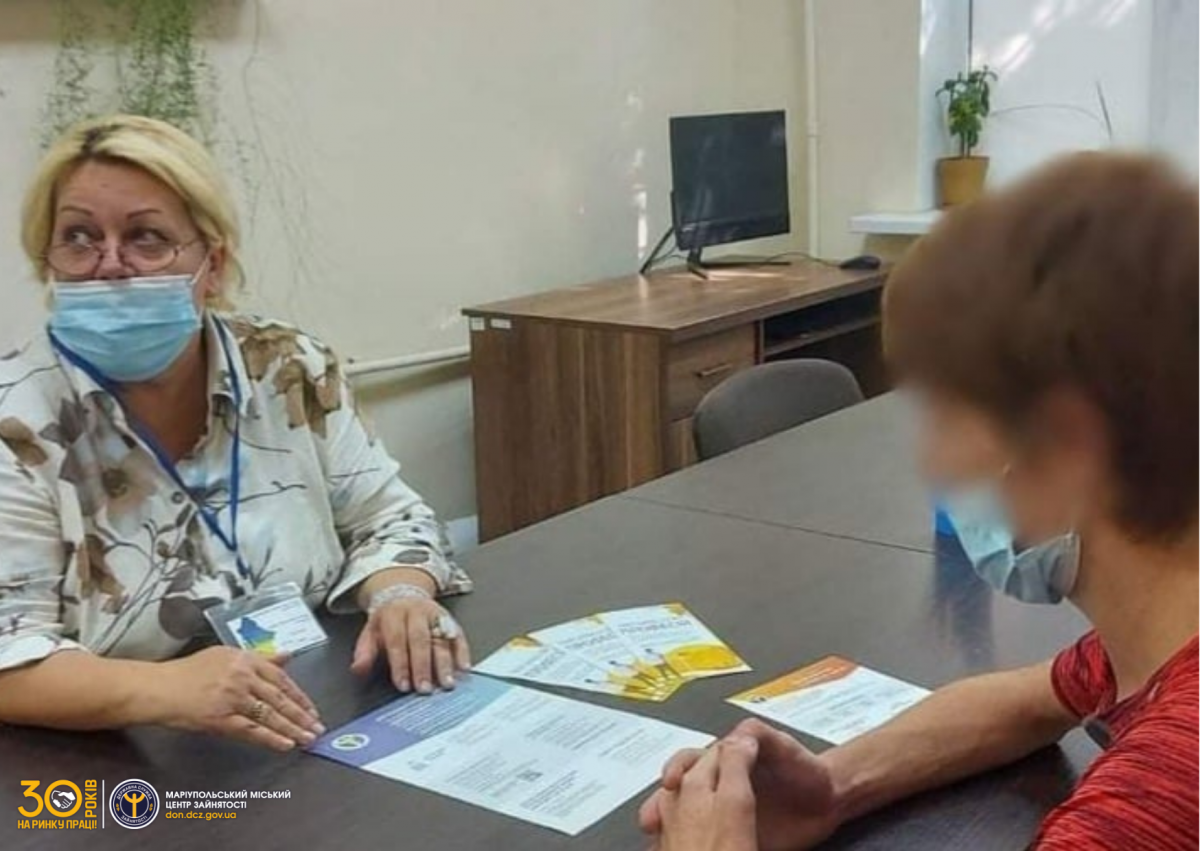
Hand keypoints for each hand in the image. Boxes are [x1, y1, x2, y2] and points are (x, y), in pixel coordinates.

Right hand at [153, 646, 323, 751]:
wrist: (157, 687)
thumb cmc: (188, 672)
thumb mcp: (225, 656)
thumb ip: (259, 658)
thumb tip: (287, 656)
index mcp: (245, 659)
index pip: (281, 678)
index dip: (300, 696)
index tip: (312, 709)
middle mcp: (242, 676)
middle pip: (279, 698)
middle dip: (301, 715)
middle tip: (317, 727)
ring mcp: (231, 698)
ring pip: (269, 715)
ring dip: (292, 728)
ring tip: (308, 738)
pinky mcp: (219, 718)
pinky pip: (251, 730)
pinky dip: (270, 738)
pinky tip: (285, 744)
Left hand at [350, 595, 470, 693]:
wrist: (405, 594)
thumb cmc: (388, 620)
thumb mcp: (370, 632)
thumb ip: (364, 652)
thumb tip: (358, 670)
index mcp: (394, 614)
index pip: (397, 641)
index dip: (400, 664)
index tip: (403, 685)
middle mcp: (417, 612)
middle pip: (421, 640)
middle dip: (423, 666)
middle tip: (426, 688)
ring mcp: (436, 615)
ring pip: (442, 639)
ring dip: (445, 663)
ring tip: (446, 683)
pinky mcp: (450, 620)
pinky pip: (459, 636)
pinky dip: (463, 652)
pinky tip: (463, 668)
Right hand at [641, 720, 838, 850]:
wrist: (830, 799)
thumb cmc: (803, 767)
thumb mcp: (781, 743)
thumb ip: (757, 734)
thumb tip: (733, 737)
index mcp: (723, 763)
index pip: (689, 762)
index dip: (676, 768)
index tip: (669, 781)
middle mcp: (718, 789)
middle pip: (679, 794)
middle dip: (660, 805)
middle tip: (652, 820)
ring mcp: (725, 817)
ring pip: (687, 820)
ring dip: (671, 828)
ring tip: (661, 839)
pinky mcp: (737, 840)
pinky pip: (711, 843)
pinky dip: (694, 845)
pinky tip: (685, 850)